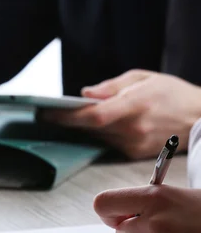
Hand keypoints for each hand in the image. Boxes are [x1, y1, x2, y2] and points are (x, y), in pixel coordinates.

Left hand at [40, 70, 200, 158]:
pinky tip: (92, 125)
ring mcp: (134, 144)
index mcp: (135, 105)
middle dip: (68, 120)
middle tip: (47, 113)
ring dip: (81, 127)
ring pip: (96, 136)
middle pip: (90, 128)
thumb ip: (110, 87)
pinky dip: (98, 134)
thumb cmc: (172, 93)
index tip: (46, 112)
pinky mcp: (134, 154)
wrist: (200, 117)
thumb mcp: (142, 78)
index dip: (67, 116)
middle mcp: (133, 128)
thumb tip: (85, 94)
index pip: (93, 116)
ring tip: (64, 117)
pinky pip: (107, 143)